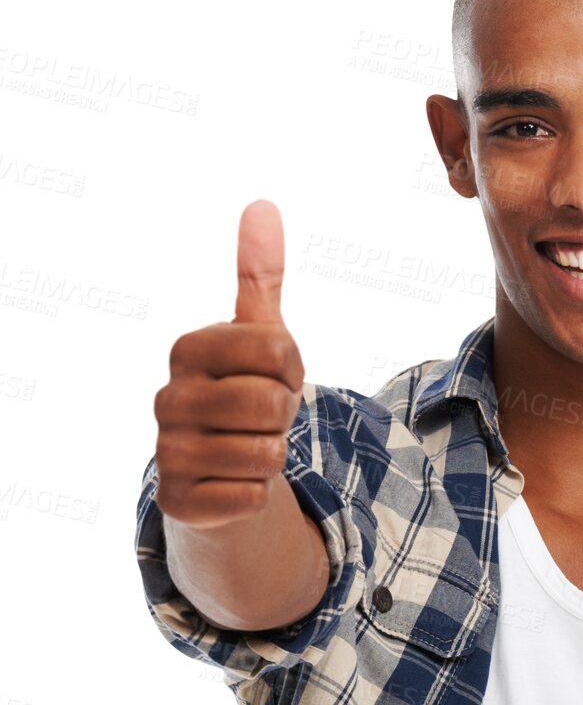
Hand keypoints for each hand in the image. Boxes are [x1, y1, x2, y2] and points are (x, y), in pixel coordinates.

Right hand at [153, 200, 305, 528]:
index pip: (277, 348)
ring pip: (266, 453)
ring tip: (249, 448)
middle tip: (263, 421)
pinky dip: (256, 494)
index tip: (275, 377)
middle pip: (272, 402)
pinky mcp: (178, 500)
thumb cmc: (244, 397)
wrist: (219, 475)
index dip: (293, 369)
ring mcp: (167, 451)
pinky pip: (251, 495)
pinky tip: (234, 484)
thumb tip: (263, 204)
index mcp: (187, 349)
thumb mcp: (257, 338)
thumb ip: (259, 277)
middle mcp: (167, 398)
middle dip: (284, 417)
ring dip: (272, 457)